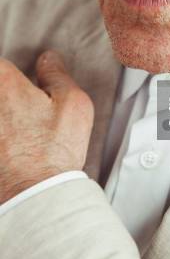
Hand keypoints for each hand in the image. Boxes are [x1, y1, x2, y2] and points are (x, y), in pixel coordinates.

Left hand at [0, 51, 93, 203]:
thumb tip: (46, 59)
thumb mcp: (74, 103)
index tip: (20, 87)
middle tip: (22, 113)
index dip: (9, 73)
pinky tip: (9, 147)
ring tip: (15, 131)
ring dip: (4, 117)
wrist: (33, 199)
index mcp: (4, 83)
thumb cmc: (55, 152)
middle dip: (6, 94)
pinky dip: (1, 137)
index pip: (0, 64)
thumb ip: (57, 74)